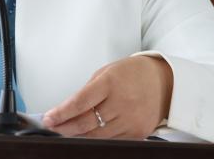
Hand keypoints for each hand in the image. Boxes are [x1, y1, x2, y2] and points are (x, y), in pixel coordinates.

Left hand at [42, 55, 172, 138]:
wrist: (165, 82)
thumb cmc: (133, 73)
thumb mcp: (107, 72)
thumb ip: (89, 90)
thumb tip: (68, 108)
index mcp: (111, 83)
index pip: (80, 102)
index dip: (62, 113)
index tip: (48, 118)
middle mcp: (122, 103)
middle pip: (86, 123)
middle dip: (64, 127)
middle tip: (51, 128)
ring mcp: (131, 120)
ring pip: (97, 136)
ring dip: (77, 136)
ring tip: (64, 133)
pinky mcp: (138, 133)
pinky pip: (112, 141)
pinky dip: (97, 140)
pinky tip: (85, 136)